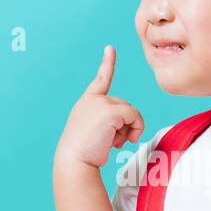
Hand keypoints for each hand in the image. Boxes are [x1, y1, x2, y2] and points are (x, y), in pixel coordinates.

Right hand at [55, 45, 145, 170]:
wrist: (74, 161)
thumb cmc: (84, 154)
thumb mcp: (95, 133)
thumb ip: (110, 123)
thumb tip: (132, 128)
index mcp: (87, 103)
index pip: (100, 80)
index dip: (107, 64)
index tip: (110, 49)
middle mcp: (93, 100)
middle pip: (124, 105)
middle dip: (125, 124)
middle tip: (113, 142)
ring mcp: (101, 103)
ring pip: (131, 111)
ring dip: (129, 129)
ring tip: (113, 143)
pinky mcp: (110, 111)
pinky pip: (134, 116)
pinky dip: (136, 129)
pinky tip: (123, 141)